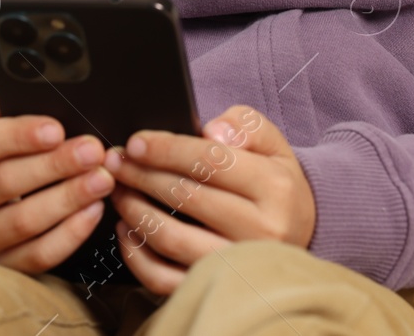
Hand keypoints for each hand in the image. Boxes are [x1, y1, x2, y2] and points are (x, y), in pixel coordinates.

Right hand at [0, 88, 116, 273]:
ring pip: (23, 223)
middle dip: (54, 166)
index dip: (18, 136)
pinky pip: (36, 256)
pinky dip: (69, 235)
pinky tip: (93, 211)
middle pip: (4, 184)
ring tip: (101, 179)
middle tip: (93, 151)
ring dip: (68, 199)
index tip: (56, 129)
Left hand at [104, 104, 316, 294]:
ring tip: (120, 191)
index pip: (211, 161)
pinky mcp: (218, 289)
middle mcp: (261, 231)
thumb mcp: (270, 142)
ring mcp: (239, 266)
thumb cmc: (274, 182)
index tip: (135, 143)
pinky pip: (166, 279)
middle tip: (116, 163)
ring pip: (172, 239)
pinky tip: (127, 230)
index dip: (166, 149)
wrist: (297, 230)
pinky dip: (138, 255)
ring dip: (135, 211)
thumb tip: (212, 130)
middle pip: (186, 198)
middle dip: (142, 175)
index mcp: (275, 188)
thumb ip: (243, 125)